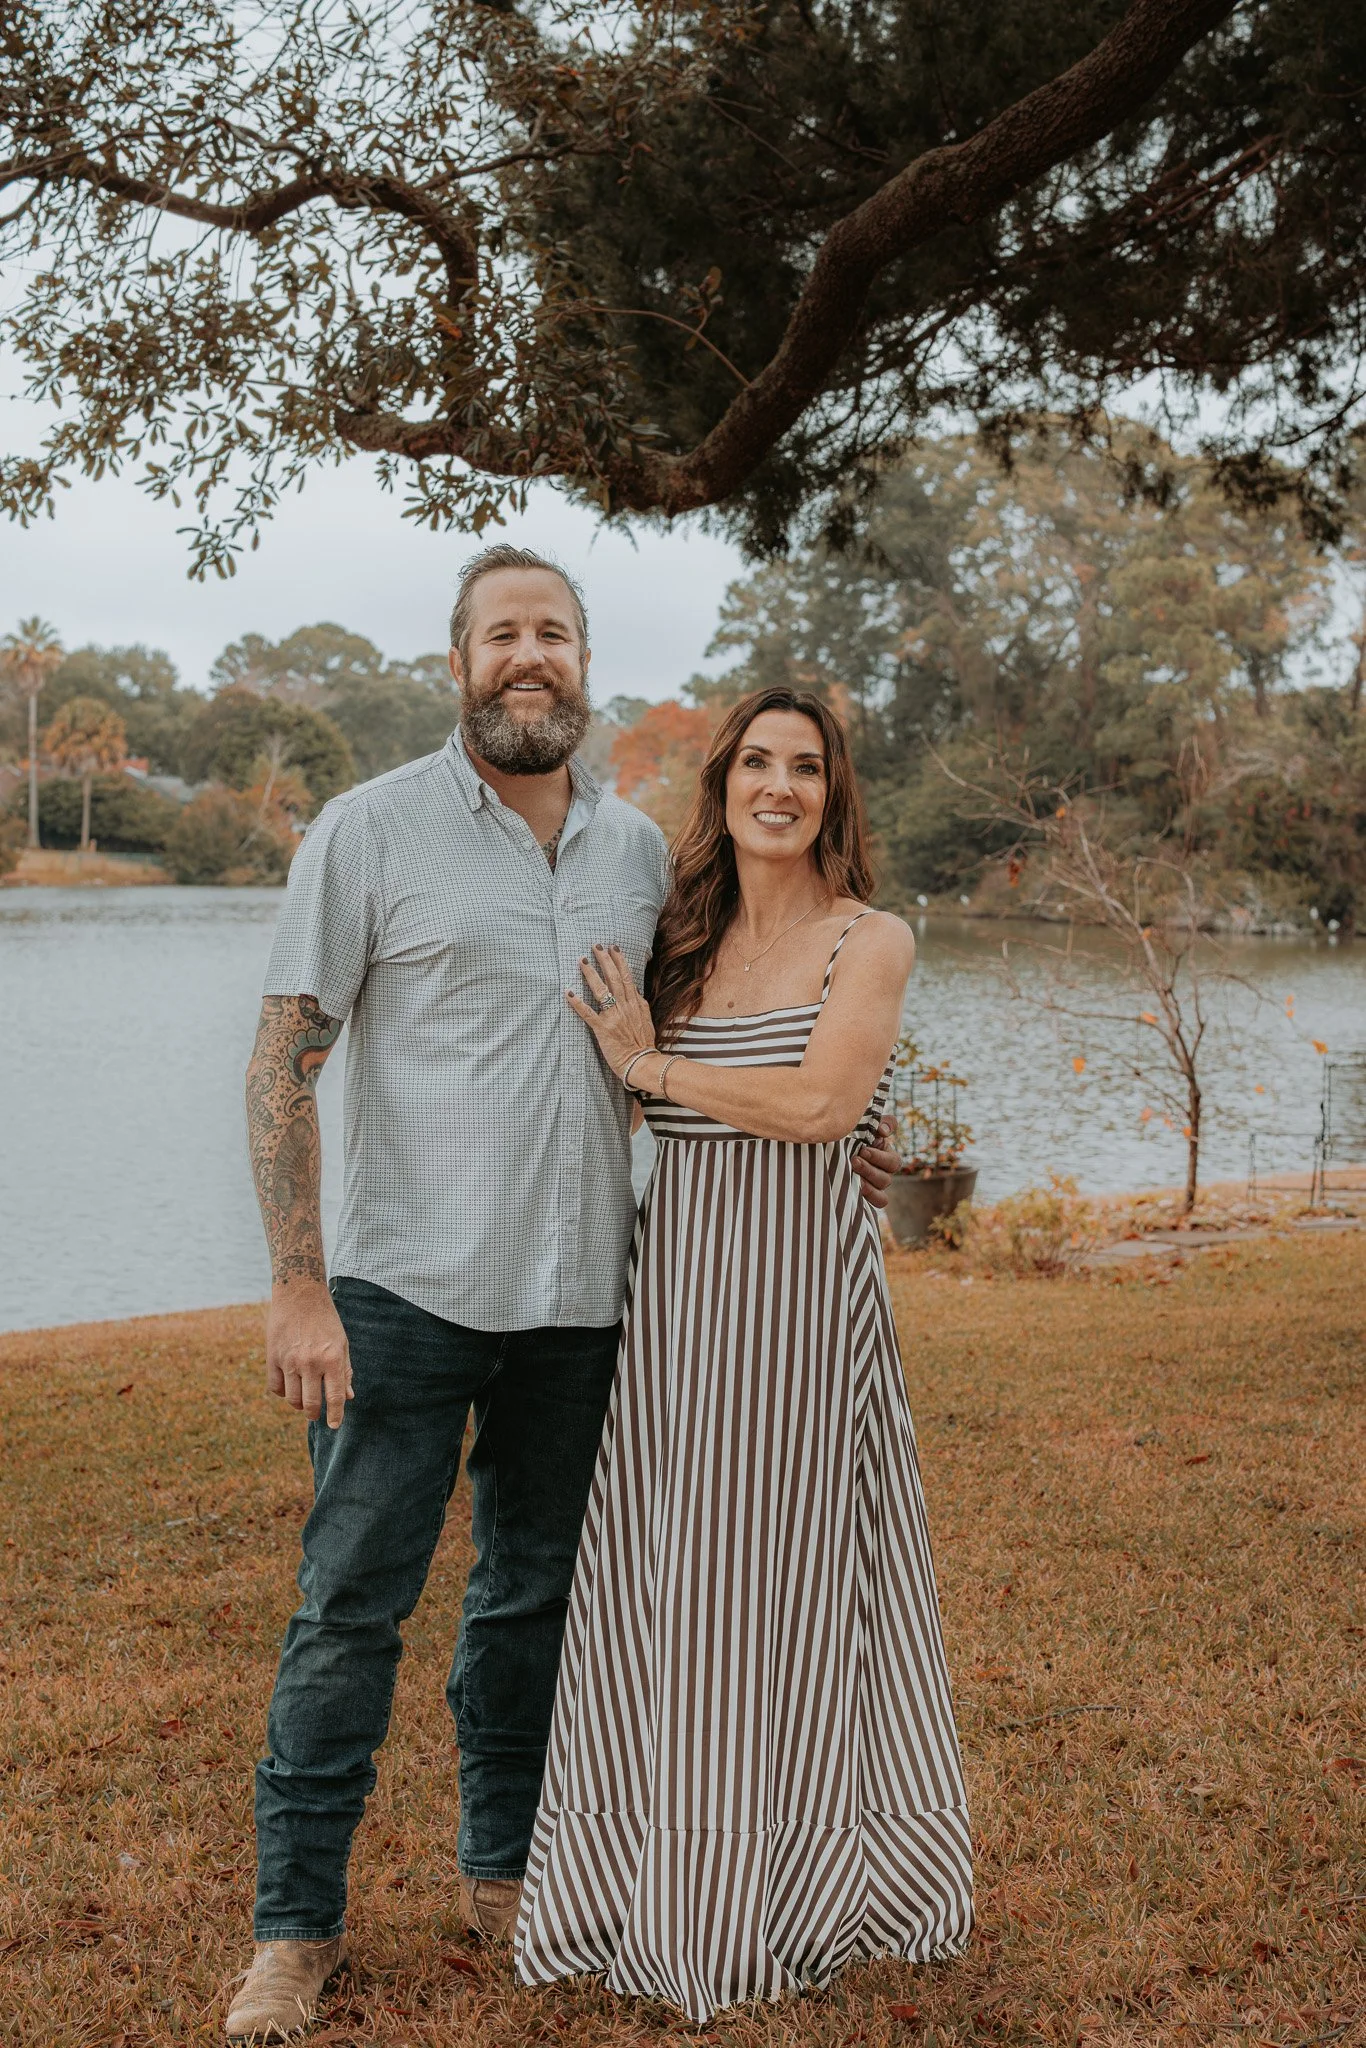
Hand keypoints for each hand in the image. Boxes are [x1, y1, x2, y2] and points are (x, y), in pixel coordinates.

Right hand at [266, 1280, 352, 1428]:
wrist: (299, 1295)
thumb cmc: (326, 1320)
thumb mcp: (342, 1343)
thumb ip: (345, 1371)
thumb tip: (348, 1397)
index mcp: (332, 1359)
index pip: (334, 1397)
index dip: (335, 1416)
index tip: (334, 1425)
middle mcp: (311, 1362)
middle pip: (311, 1404)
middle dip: (315, 1414)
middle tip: (316, 1414)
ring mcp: (290, 1361)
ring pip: (292, 1399)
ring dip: (299, 1405)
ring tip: (303, 1401)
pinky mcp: (273, 1357)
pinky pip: (276, 1387)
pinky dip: (282, 1392)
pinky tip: (290, 1387)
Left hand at [566, 944, 655, 1079]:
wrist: (642, 1063)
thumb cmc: (643, 1044)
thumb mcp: (646, 1020)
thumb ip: (639, 1004)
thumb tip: (634, 989)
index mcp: (635, 1004)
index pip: (627, 977)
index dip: (620, 961)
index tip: (613, 948)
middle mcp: (625, 1007)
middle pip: (614, 978)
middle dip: (605, 960)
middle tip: (596, 946)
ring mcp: (613, 1017)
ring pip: (601, 991)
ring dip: (591, 974)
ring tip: (583, 961)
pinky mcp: (603, 1029)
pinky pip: (588, 1013)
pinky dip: (577, 1003)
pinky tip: (569, 992)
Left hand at [852, 1116, 900, 1209]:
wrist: (832, 1147)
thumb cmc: (852, 1134)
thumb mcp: (865, 1124)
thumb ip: (879, 1123)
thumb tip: (883, 1131)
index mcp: (886, 1156)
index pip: (893, 1162)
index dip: (879, 1157)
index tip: (863, 1150)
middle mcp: (883, 1174)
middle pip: (886, 1178)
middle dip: (869, 1169)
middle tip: (854, 1161)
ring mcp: (875, 1188)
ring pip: (881, 1195)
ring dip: (867, 1185)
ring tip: (852, 1176)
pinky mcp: (865, 1199)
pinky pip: (876, 1203)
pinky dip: (868, 1198)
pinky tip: (854, 1190)